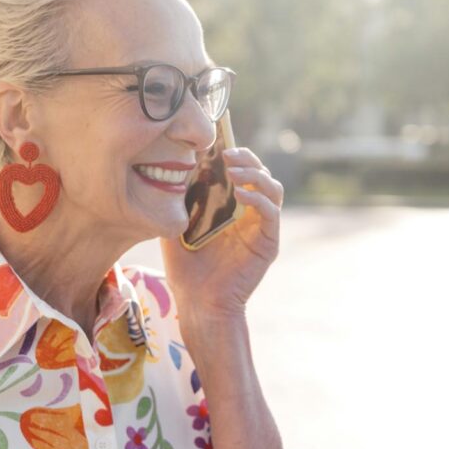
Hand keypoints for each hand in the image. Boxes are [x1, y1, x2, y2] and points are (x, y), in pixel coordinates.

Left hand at [160, 146, 282, 321]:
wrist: (198, 303)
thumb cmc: (186, 269)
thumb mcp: (176, 228)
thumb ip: (181, 202)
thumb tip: (178, 170)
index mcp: (231, 208)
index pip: (241, 172)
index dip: (234, 155)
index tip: (215, 145)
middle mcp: (250, 215)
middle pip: (260, 174)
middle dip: (246, 158)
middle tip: (227, 153)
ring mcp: (261, 228)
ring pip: (273, 189)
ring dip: (255, 174)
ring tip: (233, 171)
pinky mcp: (268, 243)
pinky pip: (271, 213)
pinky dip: (258, 199)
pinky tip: (239, 195)